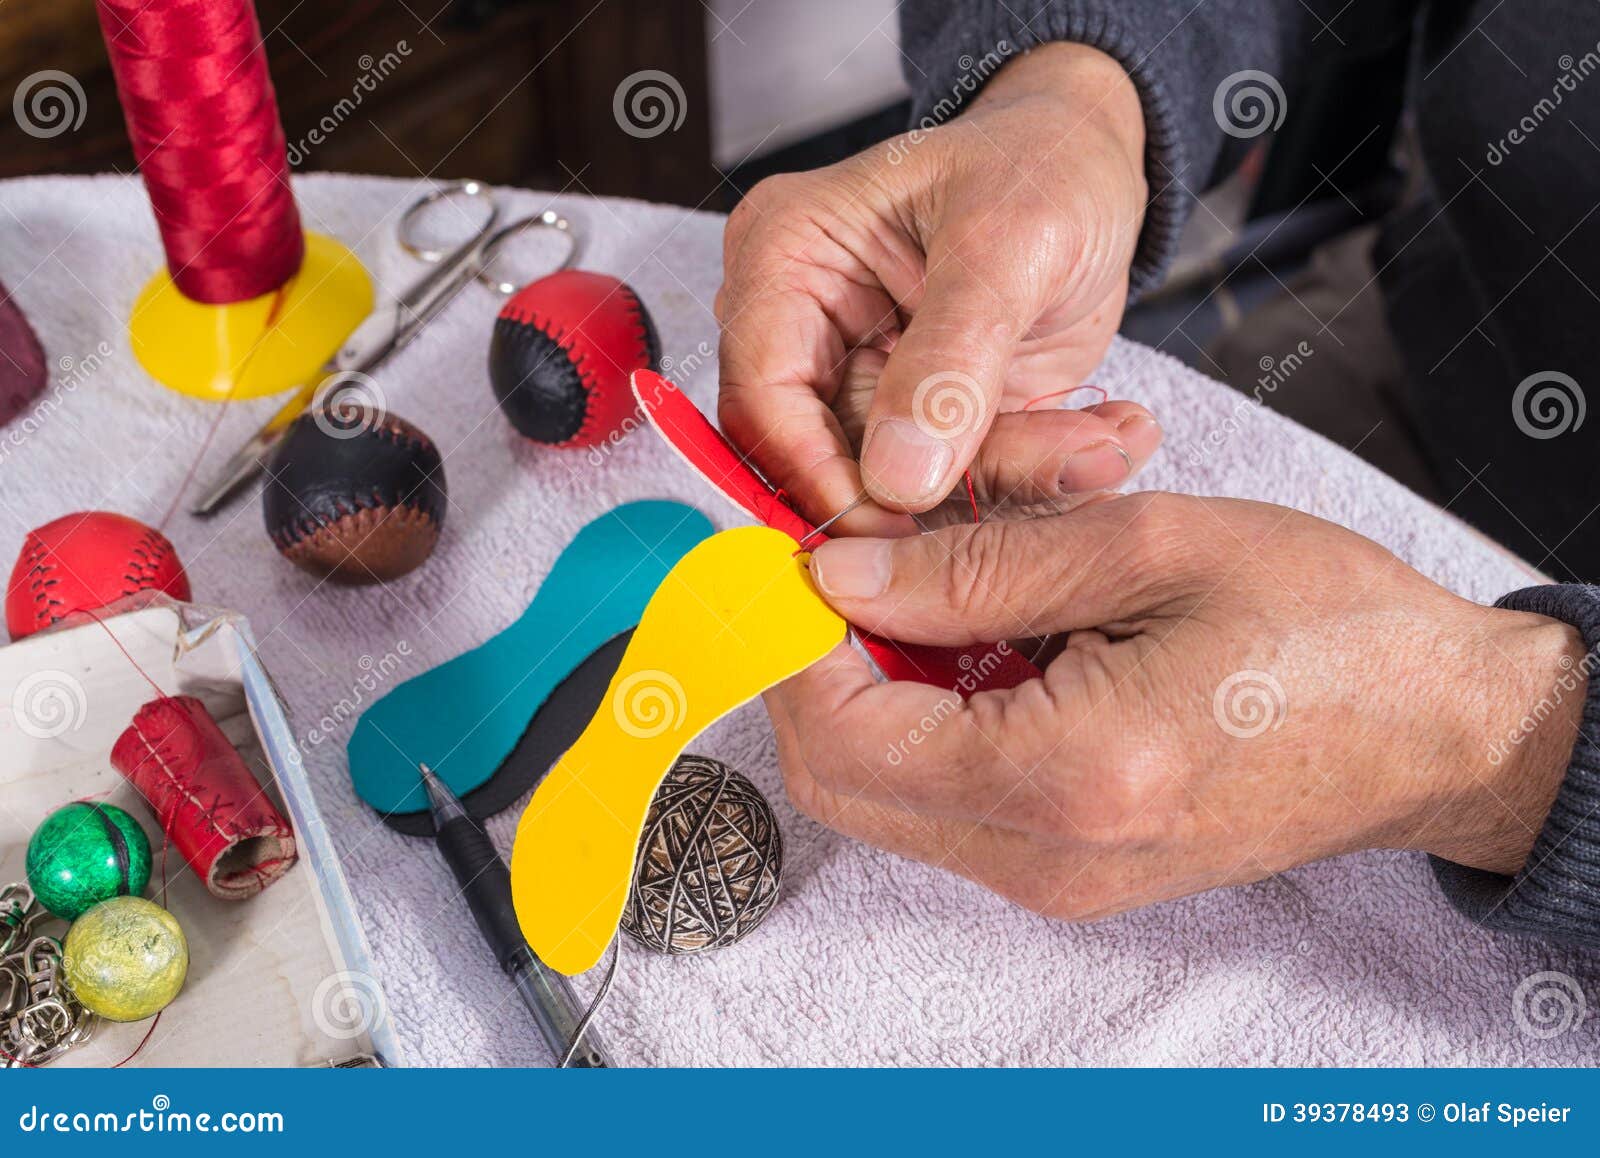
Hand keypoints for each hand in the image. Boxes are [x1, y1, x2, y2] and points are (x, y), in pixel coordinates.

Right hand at [717, 43, 1159, 535]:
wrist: (1092, 170)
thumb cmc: (1037, 167)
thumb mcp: (1007, 242)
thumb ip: (952, 360)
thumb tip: (898, 480)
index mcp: (785, 260)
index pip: (763, 399)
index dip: (817, 475)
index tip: (897, 522)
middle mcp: (805, 332)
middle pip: (822, 461)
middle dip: (934, 488)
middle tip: (1043, 472)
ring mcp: (861, 385)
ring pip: (900, 488)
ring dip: (1004, 480)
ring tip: (1098, 442)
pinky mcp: (920, 426)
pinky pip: (957, 485)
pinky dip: (1031, 473)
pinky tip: (1099, 438)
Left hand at [767, 494, 1586, 918]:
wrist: (1434, 729)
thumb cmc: (1323, 626)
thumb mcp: (1148, 547)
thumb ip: (977, 564)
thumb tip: (841, 572)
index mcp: (1066, 777)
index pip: (843, 732)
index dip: (790, 639)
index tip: (791, 553)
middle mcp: (1044, 859)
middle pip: (841, 780)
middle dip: (815, 666)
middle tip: (849, 565)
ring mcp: (1053, 881)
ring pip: (885, 793)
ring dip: (869, 688)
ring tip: (926, 588)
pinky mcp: (1067, 871)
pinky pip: (944, 802)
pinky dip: (924, 719)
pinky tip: (975, 639)